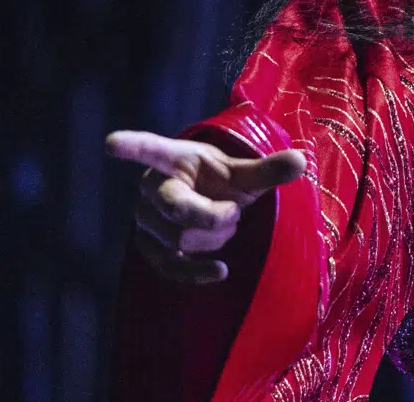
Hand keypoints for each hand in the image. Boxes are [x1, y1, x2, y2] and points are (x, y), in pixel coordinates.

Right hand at [106, 130, 306, 283]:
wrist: (214, 204)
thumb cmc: (226, 181)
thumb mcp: (247, 172)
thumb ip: (269, 169)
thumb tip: (302, 160)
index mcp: (174, 158)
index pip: (151, 149)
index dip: (133, 147)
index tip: (112, 142)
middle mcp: (152, 187)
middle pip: (177, 211)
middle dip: (213, 216)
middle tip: (233, 211)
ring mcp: (146, 220)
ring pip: (178, 238)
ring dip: (212, 238)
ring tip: (223, 225)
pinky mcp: (150, 248)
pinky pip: (169, 265)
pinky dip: (196, 271)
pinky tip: (220, 271)